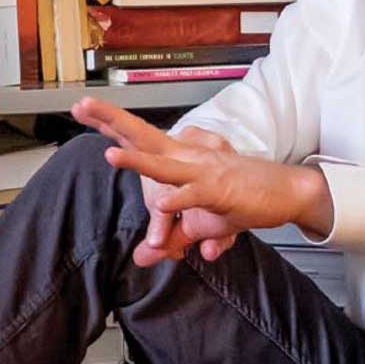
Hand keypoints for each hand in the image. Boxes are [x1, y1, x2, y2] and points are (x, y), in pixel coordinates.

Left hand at [71, 98, 240, 266]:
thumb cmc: (240, 199)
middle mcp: (187, 157)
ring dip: (138, 161)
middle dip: (111, 119)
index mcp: (179, 157)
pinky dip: (179, 200)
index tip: (81, 107)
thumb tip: (142, 258)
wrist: (284, 191)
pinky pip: (196, 195)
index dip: (108, 121)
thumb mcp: (198, 225)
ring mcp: (203, 171)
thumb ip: (169, 240)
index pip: (138, 135)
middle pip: (143, 134)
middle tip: (82, 105)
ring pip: (164, 166)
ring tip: (111, 155)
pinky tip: (163, 202)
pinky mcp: (221, 190)